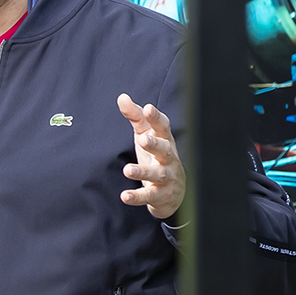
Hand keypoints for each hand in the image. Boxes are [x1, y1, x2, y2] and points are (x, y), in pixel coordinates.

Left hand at [117, 93, 182, 220]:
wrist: (173, 192)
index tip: (148, 109)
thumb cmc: (157, 157)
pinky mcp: (161, 195)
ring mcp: (167, 177)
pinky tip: (125, 196)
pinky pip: (149, 195)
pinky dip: (138, 197)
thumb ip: (135, 117)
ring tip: (128, 170)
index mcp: (165, 140)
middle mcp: (169, 158)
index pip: (163, 127)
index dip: (156, 118)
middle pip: (165, 150)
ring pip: (158, 174)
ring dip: (143, 172)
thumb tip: (122, 97)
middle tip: (143, 139)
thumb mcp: (147, 135)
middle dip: (155, 144)